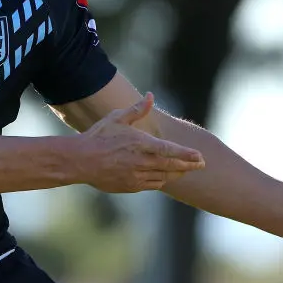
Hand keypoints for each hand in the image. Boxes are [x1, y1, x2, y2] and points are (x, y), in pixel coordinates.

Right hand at [80, 92, 204, 192]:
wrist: (80, 161)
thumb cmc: (99, 136)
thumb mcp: (117, 118)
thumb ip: (137, 109)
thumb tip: (151, 95)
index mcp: (140, 144)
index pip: (170, 151)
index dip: (187, 155)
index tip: (200, 156)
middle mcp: (141, 162)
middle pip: (172, 166)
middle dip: (189, 165)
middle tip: (201, 165)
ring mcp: (136, 176)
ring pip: (164, 177)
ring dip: (177, 174)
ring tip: (186, 170)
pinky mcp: (130, 186)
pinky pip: (152, 185)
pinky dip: (162, 180)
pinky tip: (166, 176)